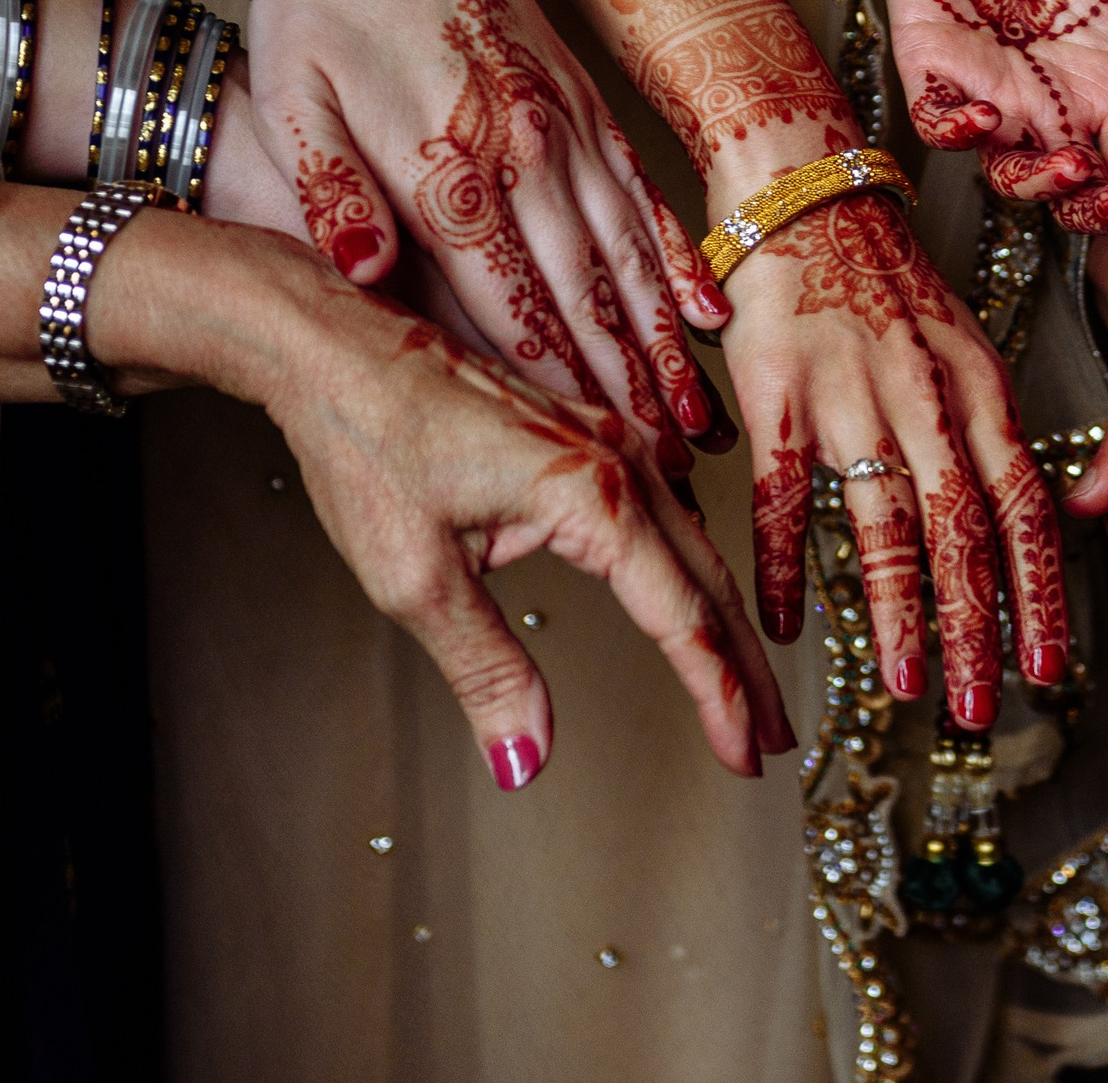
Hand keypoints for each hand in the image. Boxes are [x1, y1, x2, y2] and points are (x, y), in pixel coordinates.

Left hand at [0, 197, 790, 787]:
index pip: (677, 615)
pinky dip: (693, 575)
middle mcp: (620, 459)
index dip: (717, 694)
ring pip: (695, 546)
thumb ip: (485, 669)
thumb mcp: (414, 576)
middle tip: (775, 740)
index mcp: (590, 492)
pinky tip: (698, 605)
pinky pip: (666, 515)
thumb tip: (524, 762)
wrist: (333, 345)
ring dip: (725, 622)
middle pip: (709, 581)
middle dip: (746, 669)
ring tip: (748, 689)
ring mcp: (611, 441)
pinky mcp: (591, 436)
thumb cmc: (365, 442)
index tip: (744, 755)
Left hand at [238, 0, 732, 478]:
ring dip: (665, 348)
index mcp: (450, 167)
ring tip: (698, 422)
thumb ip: (333, 192)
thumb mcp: (292, 97)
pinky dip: (679, 262)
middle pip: (588, 300)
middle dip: (629, 395)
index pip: (513, 306)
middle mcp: (527, 155)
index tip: (590, 459)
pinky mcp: (586, 105)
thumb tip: (366, 274)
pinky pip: (645, 199)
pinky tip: (707, 314)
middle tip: (666, 475)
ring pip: (629, 260)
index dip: (556, 390)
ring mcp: (568, 130)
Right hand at [725, 188, 1069, 727]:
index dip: (1041, 590)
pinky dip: (787, 563)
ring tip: (903, 686)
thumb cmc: (883, 276)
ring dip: (897, 614)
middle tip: (984, 709)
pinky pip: (784, 493)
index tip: (1053, 667)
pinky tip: (788, 622)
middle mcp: (926, 395)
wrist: (804, 191)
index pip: (1026, 504)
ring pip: (885, 521)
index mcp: (978, 387)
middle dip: (978, 629)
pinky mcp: (778, 389)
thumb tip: (1011, 526)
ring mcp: (851, 393)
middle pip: (965, 529)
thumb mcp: (959, 345)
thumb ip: (980, 430)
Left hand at [884, 0, 1107, 234]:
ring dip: (1042, 184)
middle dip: (1104, 211)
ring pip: (1012, 174)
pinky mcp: (934, 71)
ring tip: (1072, 167)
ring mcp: (995, 96)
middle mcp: (1056, 109)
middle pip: (1081, 194)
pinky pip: (939, 123)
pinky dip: (958, 130)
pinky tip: (988, 117)